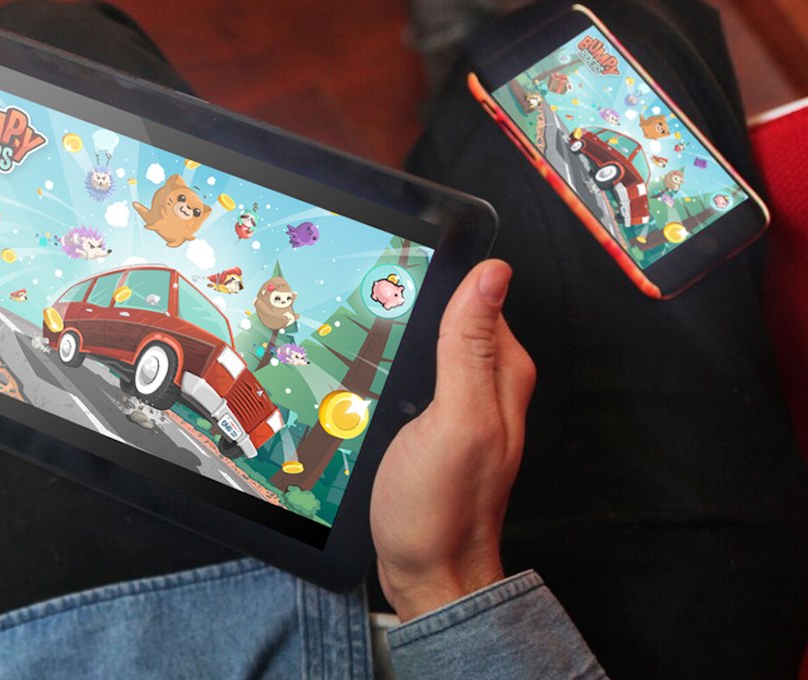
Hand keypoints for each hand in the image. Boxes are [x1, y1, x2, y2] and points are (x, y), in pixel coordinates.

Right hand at [370, 260, 535, 620]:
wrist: (425, 574)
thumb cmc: (442, 510)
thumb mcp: (457, 418)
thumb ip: (470, 346)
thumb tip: (491, 273)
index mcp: (502, 372)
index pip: (477, 294)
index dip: (435, 281)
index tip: (389, 282)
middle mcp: (488, 384)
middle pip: (447, 319)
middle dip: (407, 311)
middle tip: (360, 316)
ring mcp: (461, 407)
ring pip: (424, 349)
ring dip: (392, 343)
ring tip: (352, 343)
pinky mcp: (434, 427)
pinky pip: (413, 380)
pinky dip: (387, 374)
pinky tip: (362, 382)